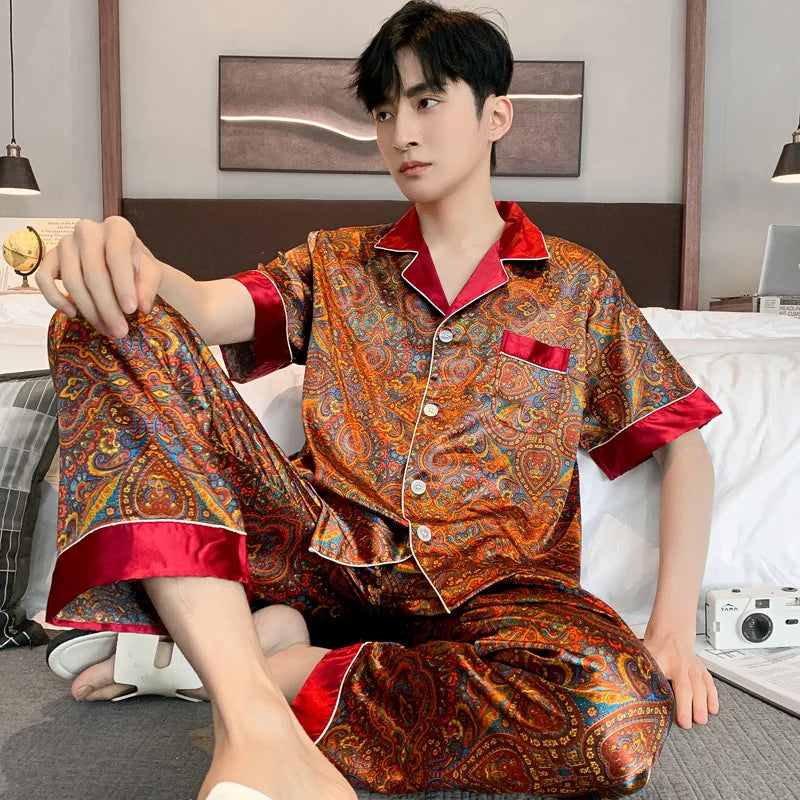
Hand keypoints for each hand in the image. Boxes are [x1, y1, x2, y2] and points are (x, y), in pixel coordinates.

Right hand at [37, 216, 162, 337]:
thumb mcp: (152, 274)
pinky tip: (73, 314)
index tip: (131, 310)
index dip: (123, 285)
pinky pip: (44, 279)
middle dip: (107, 306)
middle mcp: (88, 230)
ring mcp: (66, 243)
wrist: (122, 263)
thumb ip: (148, 287)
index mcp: (117, 227)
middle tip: (120, 330)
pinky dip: (55, 298)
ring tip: (106, 329)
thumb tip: (140, 306)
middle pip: (93, 273)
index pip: (117, 256)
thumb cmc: (138, 267)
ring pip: (72, 280)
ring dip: (89, 310)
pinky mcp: (51, 257)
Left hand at [642, 628, 718, 728]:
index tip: (677, 717)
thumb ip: (642, 673)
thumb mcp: (644, 657)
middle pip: (689, 687)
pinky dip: (713, 696)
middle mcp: (682, 665)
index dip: (675, 701)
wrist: (670, 633)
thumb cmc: (655, 648)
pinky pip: (709, 682)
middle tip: (690, 724)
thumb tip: (633, 691)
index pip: (670, 684)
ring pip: (701, 686)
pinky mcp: (701, 669)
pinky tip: (713, 708)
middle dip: (691, 706)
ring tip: (702, 720)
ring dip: (703, 704)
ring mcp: (693, 666)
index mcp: (665, 662)